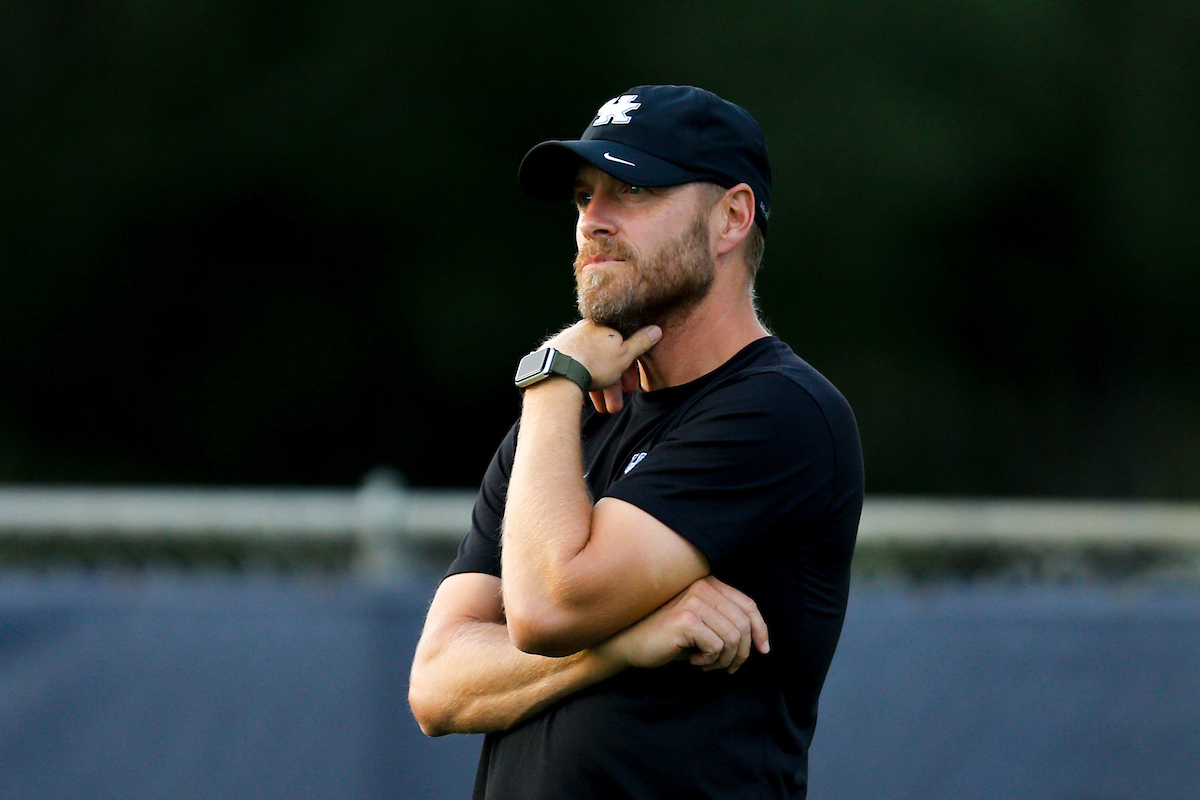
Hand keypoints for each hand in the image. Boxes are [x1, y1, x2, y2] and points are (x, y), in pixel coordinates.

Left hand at [542, 321, 661, 413]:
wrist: (558, 370)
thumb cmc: (595, 362)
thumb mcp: (625, 354)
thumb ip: (641, 342)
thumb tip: (656, 329)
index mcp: (603, 325)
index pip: (622, 346)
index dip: (630, 370)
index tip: (631, 389)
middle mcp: (585, 329)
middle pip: (605, 359)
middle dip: (613, 385)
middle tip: (616, 406)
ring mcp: (568, 341)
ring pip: (590, 365)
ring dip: (599, 389)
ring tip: (602, 410)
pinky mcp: (555, 353)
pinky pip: (575, 367)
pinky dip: (582, 382)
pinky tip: (583, 397)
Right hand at [595, 576, 768, 673]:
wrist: (628, 643)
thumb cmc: (666, 637)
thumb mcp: (700, 625)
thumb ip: (725, 623)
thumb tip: (759, 642)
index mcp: (708, 583)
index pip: (748, 604)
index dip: (760, 629)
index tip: (763, 650)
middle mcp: (703, 586)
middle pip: (743, 624)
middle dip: (741, 653)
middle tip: (727, 669)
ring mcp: (694, 601)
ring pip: (733, 638)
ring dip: (724, 660)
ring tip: (706, 665)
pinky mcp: (686, 619)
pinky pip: (716, 647)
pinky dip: (710, 662)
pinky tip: (693, 662)